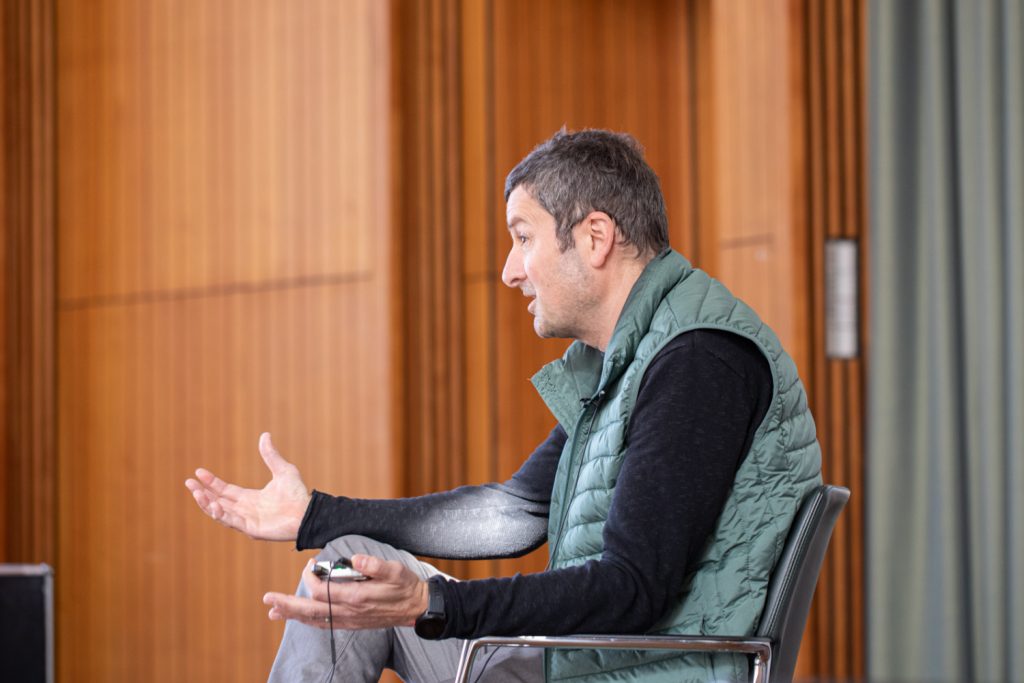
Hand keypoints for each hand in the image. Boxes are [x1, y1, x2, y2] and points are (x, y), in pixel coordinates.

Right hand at [185, 433, 310, 541]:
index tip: (198, 472)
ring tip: (196, 492)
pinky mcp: (252, 529)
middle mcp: (245, 510)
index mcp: (250, 498)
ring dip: (207, 503)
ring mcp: (247, 520)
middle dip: (202, 493)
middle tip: (188, 483)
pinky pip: (232, 522)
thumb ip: (271, 455)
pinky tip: (213, 504)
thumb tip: (264, 435)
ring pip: (220, 512)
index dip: (211, 482)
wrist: (308, 512)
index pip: (225, 490)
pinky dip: (221, 514)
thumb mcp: (283, 470)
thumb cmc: (298, 495)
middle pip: (218, 501)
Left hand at [262, 555, 429, 629]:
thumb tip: (356, 558)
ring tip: (274, 611)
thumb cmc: (405, 586)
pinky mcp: (351, 624)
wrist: (416, 608)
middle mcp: (349, 612)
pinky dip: (308, 621)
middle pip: (310, 610)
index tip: (312, 563)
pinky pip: (324, 625)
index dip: (311, 576)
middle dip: (287, 604)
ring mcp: (349, 620)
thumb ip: (374, 565)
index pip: (322, 590)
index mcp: (356, 597)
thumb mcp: (395, 570)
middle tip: (267, 599)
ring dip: (293, 614)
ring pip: (314, 620)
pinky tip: (299, 617)